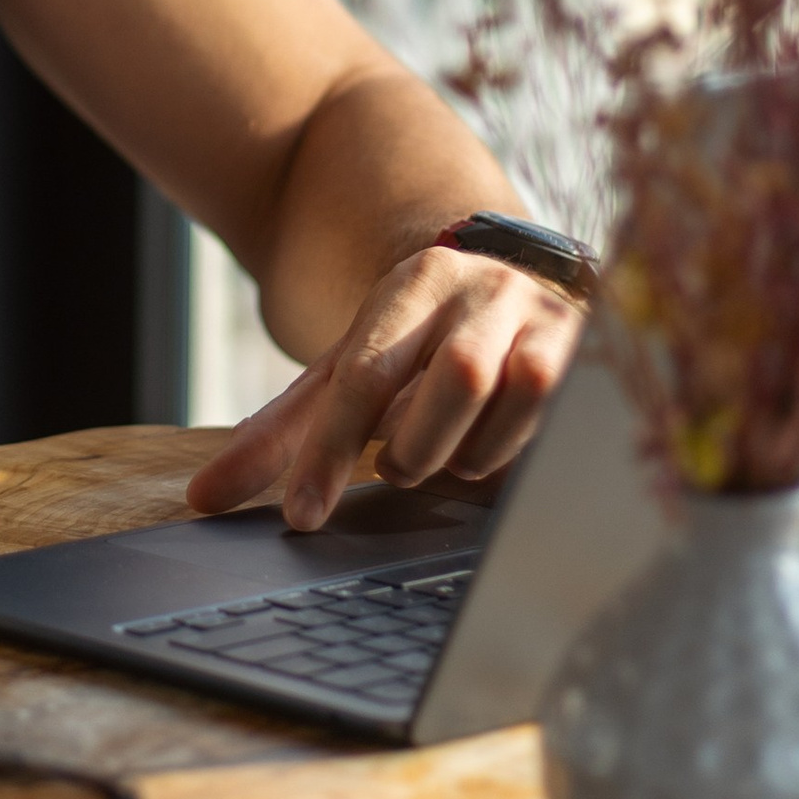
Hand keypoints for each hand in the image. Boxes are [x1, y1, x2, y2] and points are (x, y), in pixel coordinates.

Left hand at [186, 248, 582, 528]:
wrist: (505, 281)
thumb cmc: (411, 348)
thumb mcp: (344, 375)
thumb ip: (278, 436)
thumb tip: (202, 501)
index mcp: (411, 286)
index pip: (364, 375)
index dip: (331, 451)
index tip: (302, 517)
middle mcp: (484, 290)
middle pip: (460, 376)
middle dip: (423, 444)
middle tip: (404, 466)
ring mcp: (549, 315)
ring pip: (526, 393)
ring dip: (481, 451)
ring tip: (456, 457)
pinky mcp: (597, 350)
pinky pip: (574, 412)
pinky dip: (532, 450)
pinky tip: (509, 458)